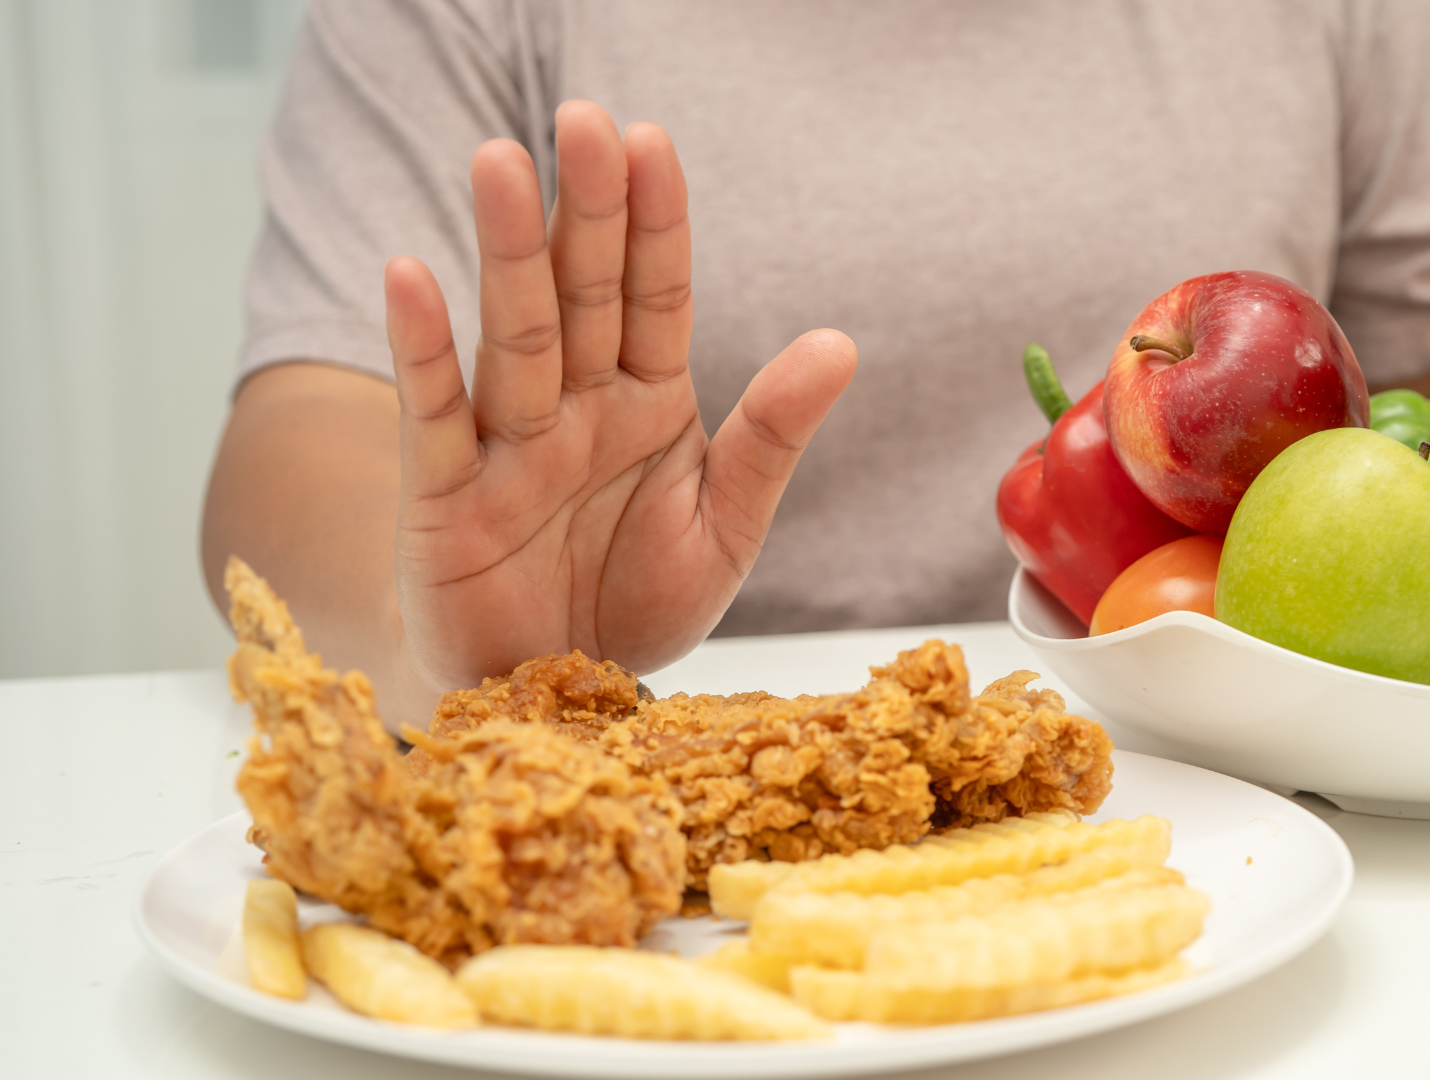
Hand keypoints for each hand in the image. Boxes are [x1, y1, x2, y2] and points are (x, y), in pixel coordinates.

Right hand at [383, 102, 856, 688]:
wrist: (554, 699)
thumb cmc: (634, 601)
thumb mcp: (725, 524)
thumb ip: (772, 434)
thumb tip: (841, 341)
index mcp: (647, 403)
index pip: (655, 294)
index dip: (654, 221)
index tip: (651, 140)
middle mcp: (576, 407)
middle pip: (582, 292)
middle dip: (584, 209)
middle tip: (582, 119)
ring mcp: (507, 446)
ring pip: (512, 335)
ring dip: (505, 251)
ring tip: (500, 163)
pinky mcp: (444, 499)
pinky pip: (436, 417)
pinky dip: (421, 352)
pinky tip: (408, 276)